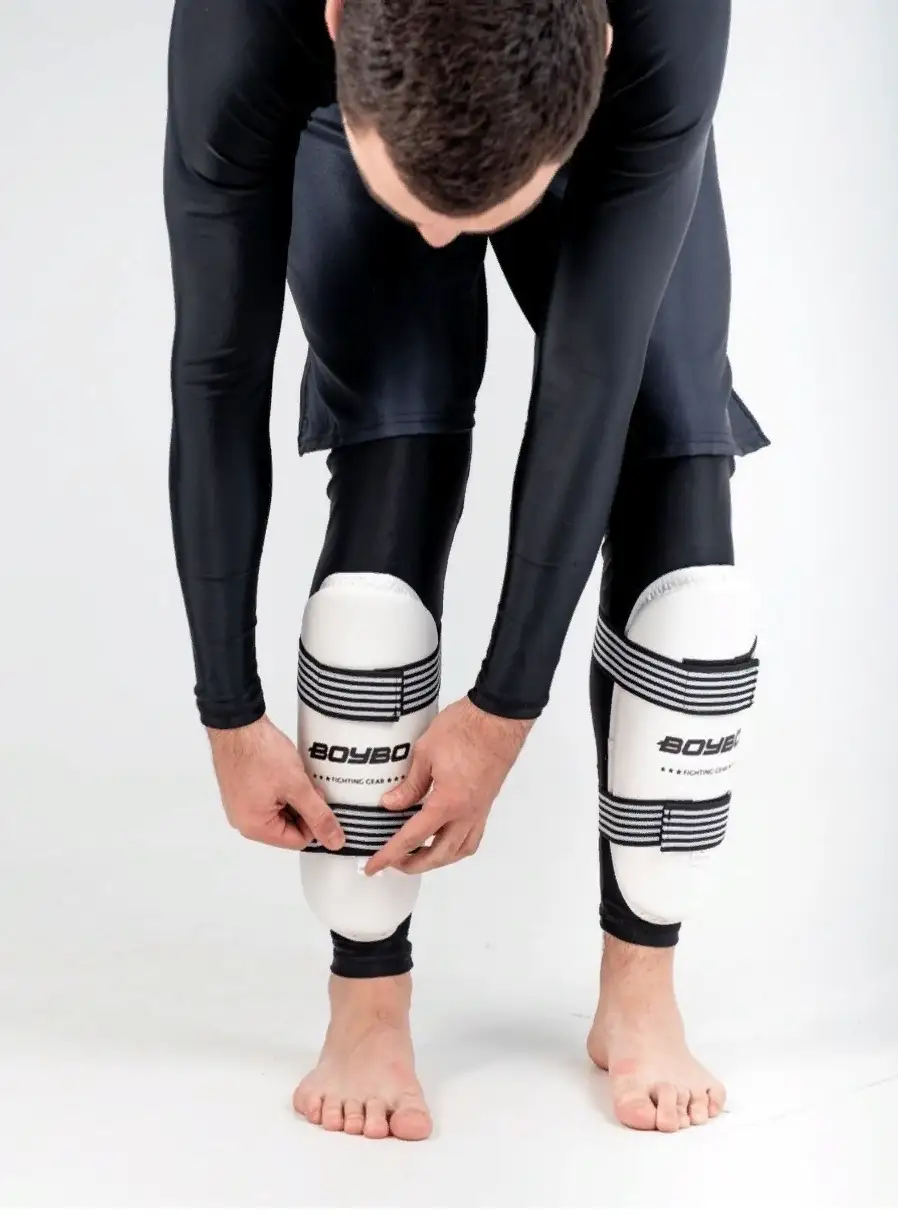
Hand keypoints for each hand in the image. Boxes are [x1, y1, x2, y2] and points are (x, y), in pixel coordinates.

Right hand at [208, 716, 344, 851]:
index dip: (314, 820)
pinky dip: (281, 788)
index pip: (298, 840)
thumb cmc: (262, 754)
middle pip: (287, 827)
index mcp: (255, 827)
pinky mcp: (241, 790)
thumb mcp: (297, 786)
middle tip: (307, 783)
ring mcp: (241, 805)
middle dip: (303, 807)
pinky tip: (285, 771)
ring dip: (293, 796)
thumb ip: (318, 816)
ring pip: (280, 811)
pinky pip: (268, 799)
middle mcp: (244, 822)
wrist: (237, 723)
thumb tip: (335, 842)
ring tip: (295, 774)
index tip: (317, 796)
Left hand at [365, 697, 533, 875]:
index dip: (389, 855)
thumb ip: (409, 785)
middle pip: (439, 855)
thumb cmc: (464, 730)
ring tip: (418, 855)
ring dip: (437, 859)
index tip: (373, 867)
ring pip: (459, 850)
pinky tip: (443, 837)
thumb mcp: (425, 753)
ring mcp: (479, 810)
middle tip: (393, 862)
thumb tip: (390, 805)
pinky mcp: (485, 803)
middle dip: (413, 865)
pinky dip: (455, 845)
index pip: (412, 838)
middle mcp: (466, 814)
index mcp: (447, 803)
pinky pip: (472, 836)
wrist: (498, 719)